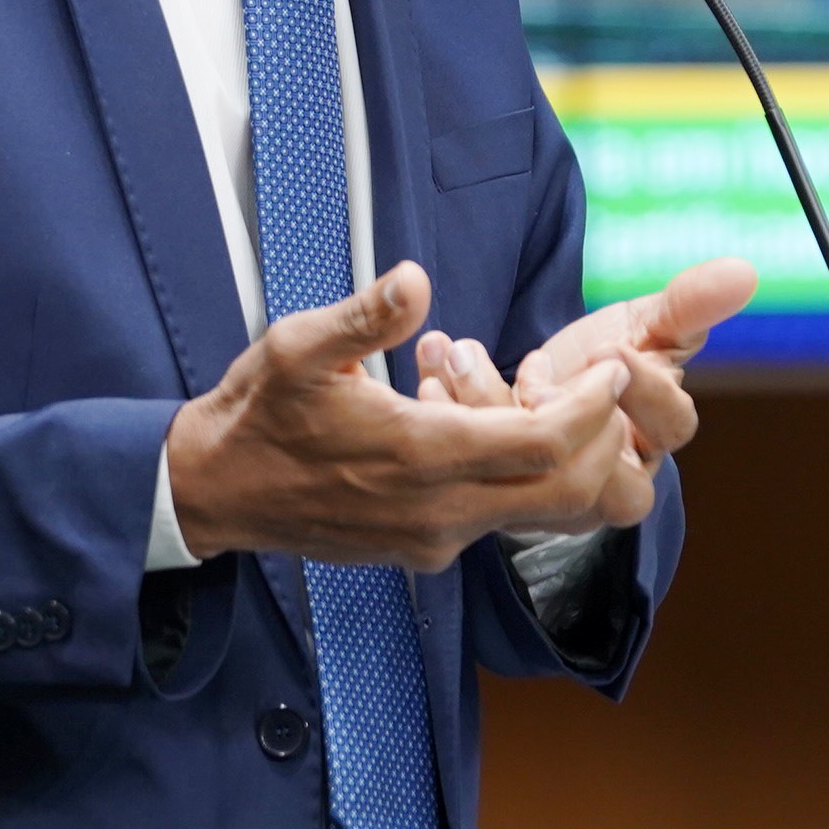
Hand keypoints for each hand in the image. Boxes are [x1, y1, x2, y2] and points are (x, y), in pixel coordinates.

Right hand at [165, 262, 639, 571]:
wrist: (216, 492)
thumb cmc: (258, 414)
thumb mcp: (298, 347)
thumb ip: (364, 314)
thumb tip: (415, 278)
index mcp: (418, 455)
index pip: (543, 443)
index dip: (592, 407)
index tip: (611, 369)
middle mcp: (438, 510)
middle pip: (564, 491)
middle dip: (600, 441)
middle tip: (604, 388)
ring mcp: (433, 538)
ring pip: (537, 512)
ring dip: (563, 461)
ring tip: (553, 399)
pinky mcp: (424, 550)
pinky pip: (499, 518)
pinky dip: (522, 478)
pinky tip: (493, 427)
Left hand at [412, 257, 755, 536]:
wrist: (547, 386)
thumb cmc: (607, 359)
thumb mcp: (646, 324)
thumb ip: (688, 303)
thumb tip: (743, 271)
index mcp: (656, 432)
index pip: (674, 426)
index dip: (647, 391)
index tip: (612, 350)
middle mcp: (614, 476)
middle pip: (609, 479)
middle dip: (560, 424)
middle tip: (532, 379)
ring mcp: (557, 494)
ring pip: (535, 479)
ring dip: (490, 413)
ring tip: (459, 357)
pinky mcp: (504, 493)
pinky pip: (478, 469)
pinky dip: (451, 414)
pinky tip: (433, 369)